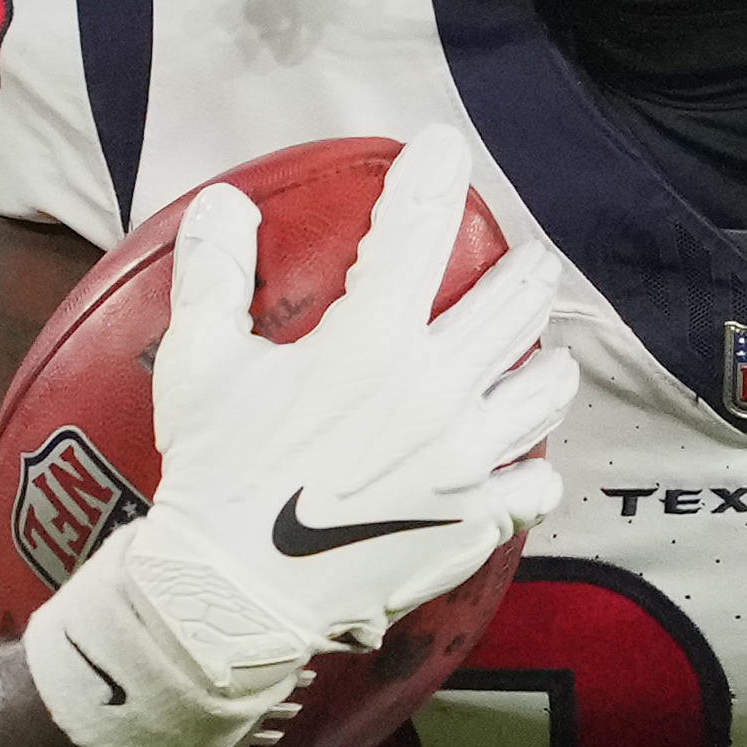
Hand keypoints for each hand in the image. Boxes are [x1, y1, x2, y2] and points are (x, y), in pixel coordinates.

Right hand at [18, 156, 562, 746]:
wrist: (234, 597)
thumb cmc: (213, 477)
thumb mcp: (199, 364)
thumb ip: (214, 274)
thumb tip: (223, 202)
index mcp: (371, 342)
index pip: (418, 227)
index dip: (434, 173)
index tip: (443, 149)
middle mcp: (436, 393)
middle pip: (518, 303)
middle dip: (526, 270)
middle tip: (526, 262)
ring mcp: (465, 462)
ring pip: (547, 388)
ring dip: (546, 361)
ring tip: (539, 356)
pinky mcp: (475, 520)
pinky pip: (537, 479)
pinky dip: (533, 462)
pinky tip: (518, 456)